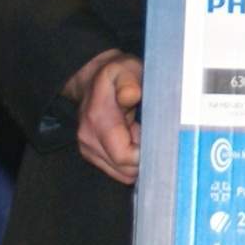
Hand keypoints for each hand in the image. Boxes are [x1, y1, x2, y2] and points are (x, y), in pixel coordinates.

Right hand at [69, 49, 142, 184]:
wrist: (93, 79)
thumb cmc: (116, 75)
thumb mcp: (126, 70)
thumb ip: (129, 83)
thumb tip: (131, 96)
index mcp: (98, 121)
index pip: (124, 157)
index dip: (145, 153)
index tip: (155, 137)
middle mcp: (89, 140)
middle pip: (124, 170)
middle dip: (143, 156)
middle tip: (148, 132)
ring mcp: (89, 150)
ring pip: (122, 174)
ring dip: (137, 159)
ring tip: (140, 133)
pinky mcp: (93, 155)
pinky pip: (118, 170)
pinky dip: (130, 160)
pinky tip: (133, 139)